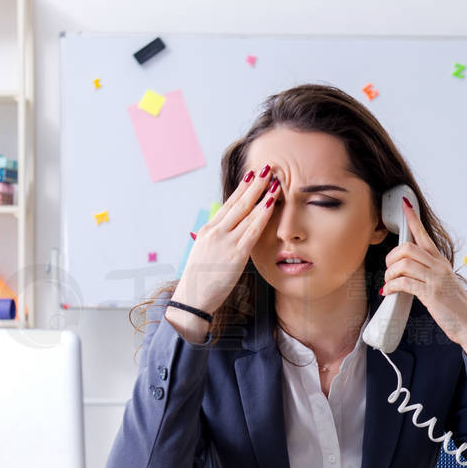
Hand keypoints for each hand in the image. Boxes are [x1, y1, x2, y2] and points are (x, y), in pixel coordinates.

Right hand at [173, 164, 278, 313]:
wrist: (192, 299)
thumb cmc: (200, 280)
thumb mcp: (205, 254)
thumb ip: (217, 241)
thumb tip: (226, 233)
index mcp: (208, 230)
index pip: (228, 204)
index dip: (241, 189)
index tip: (251, 176)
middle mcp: (216, 231)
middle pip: (238, 202)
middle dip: (254, 184)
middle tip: (266, 168)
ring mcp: (225, 241)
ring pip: (247, 212)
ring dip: (262, 194)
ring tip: (274, 180)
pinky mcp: (236, 254)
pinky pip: (253, 229)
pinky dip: (263, 214)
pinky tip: (272, 202)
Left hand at [380, 198, 466, 355]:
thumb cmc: (455, 308)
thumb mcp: (443, 284)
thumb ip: (428, 274)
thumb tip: (407, 273)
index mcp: (441, 262)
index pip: (425, 236)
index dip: (413, 220)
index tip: (405, 206)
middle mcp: (439, 267)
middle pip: (408, 247)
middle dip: (391, 256)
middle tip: (389, 269)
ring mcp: (436, 279)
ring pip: (404, 264)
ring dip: (390, 274)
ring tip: (388, 283)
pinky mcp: (431, 294)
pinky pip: (404, 283)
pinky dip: (392, 286)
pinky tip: (389, 292)